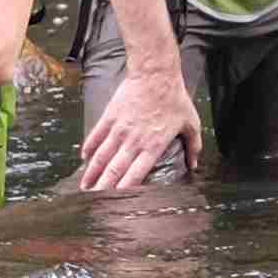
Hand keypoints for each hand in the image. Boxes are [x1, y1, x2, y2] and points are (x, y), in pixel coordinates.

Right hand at [75, 55, 202, 191]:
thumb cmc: (175, 98)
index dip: (125, 191)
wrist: (155, 73)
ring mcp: (119, 129)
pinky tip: (84, 159)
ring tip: (85, 186)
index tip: (116, 203)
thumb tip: (194, 164)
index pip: (136, 175)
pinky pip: (96, 135)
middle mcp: (133, 141)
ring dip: (92, 173)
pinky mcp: (110, 116)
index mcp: (153, 146)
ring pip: (101, 156)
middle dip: (102, 188)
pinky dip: (89, 148)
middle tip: (93, 202)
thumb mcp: (191, 123)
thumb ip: (193, 146)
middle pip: (114, 170)